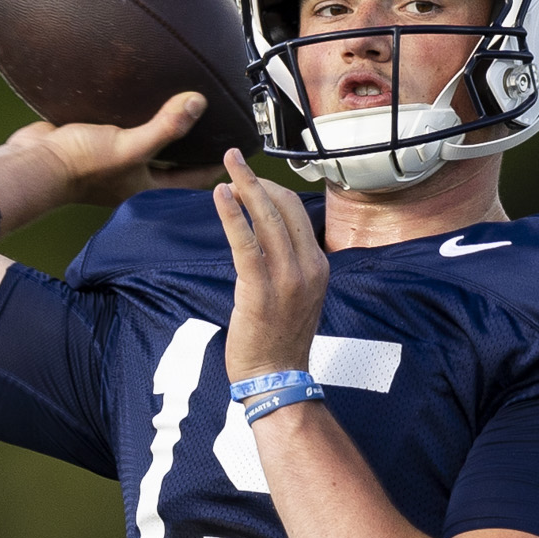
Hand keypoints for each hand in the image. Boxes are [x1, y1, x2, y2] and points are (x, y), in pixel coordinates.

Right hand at [0, 92, 223, 229]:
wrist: (32, 162)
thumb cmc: (79, 165)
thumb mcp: (129, 146)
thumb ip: (164, 127)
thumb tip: (199, 103)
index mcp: (148, 187)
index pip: (194, 180)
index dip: (218, 168)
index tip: (239, 153)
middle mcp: (135, 176)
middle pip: (175, 161)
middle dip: (196, 146)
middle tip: (218, 125)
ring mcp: (115, 159)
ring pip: (151, 143)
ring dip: (167, 128)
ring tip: (186, 105)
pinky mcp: (97, 140)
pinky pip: (126, 126)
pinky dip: (138, 115)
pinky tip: (143, 95)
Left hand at [212, 148, 327, 382]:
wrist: (277, 378)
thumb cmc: (280, 340)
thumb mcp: (299, 297)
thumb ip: (291, 267)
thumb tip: (269, 241)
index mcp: (318, 266)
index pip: (297, 213)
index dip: (271, 189)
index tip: (248, 180)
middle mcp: (308, 267)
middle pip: (284, 207)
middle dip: (257, 179)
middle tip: (233, 159)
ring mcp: (287, 278)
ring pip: (266, 218)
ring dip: (244, 186)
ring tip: (226, 166)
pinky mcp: (260, 288)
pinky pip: (245, 242)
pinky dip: (232, 214)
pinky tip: (219, 195)